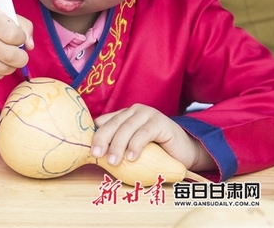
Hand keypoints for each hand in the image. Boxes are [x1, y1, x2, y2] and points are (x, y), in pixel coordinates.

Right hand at [0, 7, 32, 99]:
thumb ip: (21, 26)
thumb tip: (30, 46)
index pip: (14, 35)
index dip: (21, 39)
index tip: (18, 39)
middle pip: (10, 55)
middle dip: (21, 59)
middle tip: (21, 57)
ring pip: (3, 69)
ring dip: (10, 67)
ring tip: (6, 60)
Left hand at [92, 104, 214, 170]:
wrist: (186, 152)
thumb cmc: (157, 152)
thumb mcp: (132, 147)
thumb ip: (117, 145)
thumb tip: (95, 155)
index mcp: (124, 115)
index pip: (104, 122)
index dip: (95, 135)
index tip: (88, 149)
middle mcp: (134, 112)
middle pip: (113, 124)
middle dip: (102, 139)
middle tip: (96, 154)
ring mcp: (148, 114)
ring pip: (127, 129)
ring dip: (118, 146)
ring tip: (113, 161)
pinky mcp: (160, 122)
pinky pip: (144, 133)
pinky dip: (136, 145)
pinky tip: (131, 157)